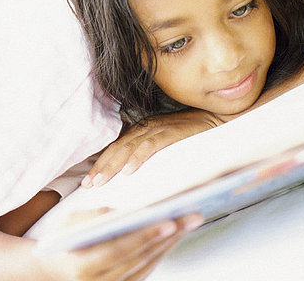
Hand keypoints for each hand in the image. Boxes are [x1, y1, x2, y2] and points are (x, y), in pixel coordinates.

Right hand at [39, 208, 203, 280]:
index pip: (120, 250)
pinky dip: (161, 251)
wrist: (56, 269)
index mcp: (84, 266)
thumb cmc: (64, 241)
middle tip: (190, 217)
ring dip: (170, 243)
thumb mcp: (69, 223)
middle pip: (140, 258)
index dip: (145, 236)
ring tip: (188, 221)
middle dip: (168, 237)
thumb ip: (90, 217)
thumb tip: (116, 212)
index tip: (169, 221)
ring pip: (148, 265)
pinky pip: (147, 270)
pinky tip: (175, 234)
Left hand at [82, 109, 222, 187]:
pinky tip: (129, 171)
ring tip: (102, 180)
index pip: (115, 147)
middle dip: (101, 167)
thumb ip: (148, 151)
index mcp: (142, 129)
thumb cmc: (191, 133)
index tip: (88, 181)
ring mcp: (158, 128)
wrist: (216, 118)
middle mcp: (146, 127)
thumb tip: (131, 172)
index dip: (101, 163)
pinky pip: (151, 145)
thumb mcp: (164, 141)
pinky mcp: (171, 132)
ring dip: (114, 165)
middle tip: (88, 184)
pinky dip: (138, 157)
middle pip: (117, 148)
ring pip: (129, 147)